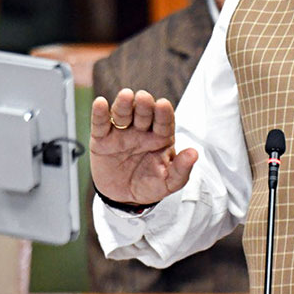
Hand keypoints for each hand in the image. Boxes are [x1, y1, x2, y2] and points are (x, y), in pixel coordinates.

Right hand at [89, 88, 197, 205]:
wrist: (124, 198)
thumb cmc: (150, 185)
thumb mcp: (169, 183)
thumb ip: (181, 170)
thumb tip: (194, 154)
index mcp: (161, 136)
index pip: (164, 121)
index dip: (163, 113)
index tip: (163, 105)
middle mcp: (141, 130)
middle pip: (143, 113)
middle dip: (144, 105)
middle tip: (144, 98)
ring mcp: (121, 132)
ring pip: (122, 114)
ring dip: (124, 104)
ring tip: (126, 96)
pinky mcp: (102, 139)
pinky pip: (100, 124)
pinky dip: (99, 113)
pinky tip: (100, 104)